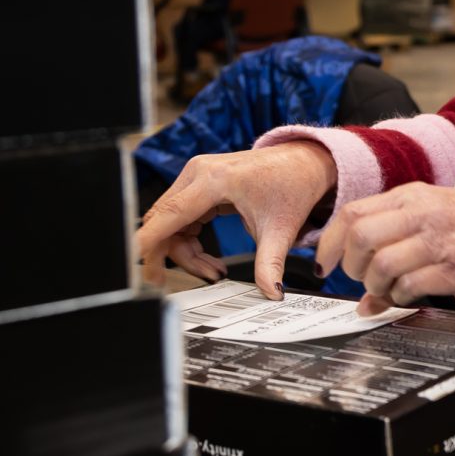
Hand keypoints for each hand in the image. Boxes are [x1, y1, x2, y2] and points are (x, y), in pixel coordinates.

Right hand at [137, 141, 336, 297]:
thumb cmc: (293, 185)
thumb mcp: (280, 230)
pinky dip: (190, 241)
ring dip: (185, 252)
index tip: (149, 276)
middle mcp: (198, 172)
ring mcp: (196, 174)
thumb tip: (271, 293)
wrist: (305, 163)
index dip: (150, 249)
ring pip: (170, 223)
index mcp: (213, 180)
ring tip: (215, 270)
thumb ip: (270, 264)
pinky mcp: (199, 181)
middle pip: (164, 224)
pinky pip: (180, 218)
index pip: (165, 218)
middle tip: (207, 277)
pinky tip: (210, 257)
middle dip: (177, 257)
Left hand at [316, 182, 454, 316]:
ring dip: (375, 286)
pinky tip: (405, 294)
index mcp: (408, 197)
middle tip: (361, 276)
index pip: (352, 213)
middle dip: (352, 266)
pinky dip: (398, 297)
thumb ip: (383, 236)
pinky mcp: (453, 270)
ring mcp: (438, 243)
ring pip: (383, 266)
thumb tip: (353, 281)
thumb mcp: (419, 212)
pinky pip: (409, 287)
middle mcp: (421, 216)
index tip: (325, 263)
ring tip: (384, 288)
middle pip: (362, 238)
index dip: (330, 243)